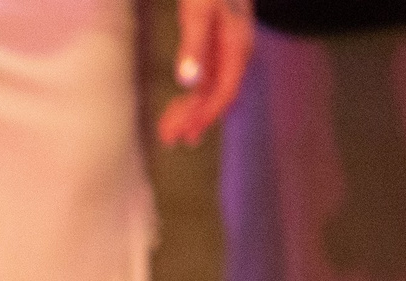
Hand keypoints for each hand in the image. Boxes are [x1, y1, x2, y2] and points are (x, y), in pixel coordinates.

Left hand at [159, 0, 252, 147]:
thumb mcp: (198, 14)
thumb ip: (194, 46)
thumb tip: (187, 82)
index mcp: (236, 48)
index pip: (224, 92)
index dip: (205, 116)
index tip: (185, 134)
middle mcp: (236, 54)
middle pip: (216, 96)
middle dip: (193, 119)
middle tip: (168, 141)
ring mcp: (228, 51)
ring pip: (211, 90)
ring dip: (190, 112)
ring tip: (169, 133)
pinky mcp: (217, 48)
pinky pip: (207, 80)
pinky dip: (192, 96)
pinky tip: (181, 109)